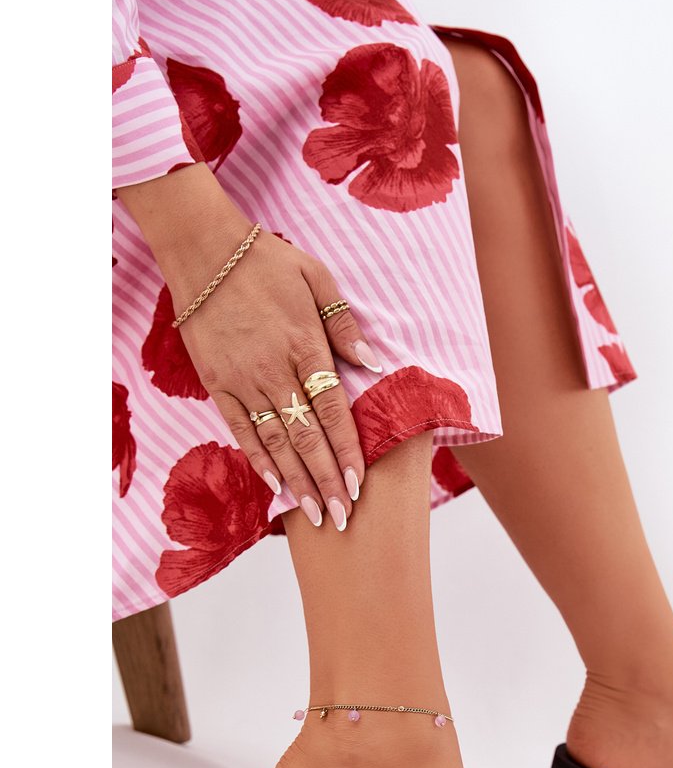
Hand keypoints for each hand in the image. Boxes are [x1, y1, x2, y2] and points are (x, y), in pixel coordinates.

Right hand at [118, 164, 381, 529]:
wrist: (203, 250)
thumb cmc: (266, 260)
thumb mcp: (317, 278)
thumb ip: (344, 325)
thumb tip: (373, 363)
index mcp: (306, 344)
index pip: (333, 410)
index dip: (348, 450)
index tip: (360, 484)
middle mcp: (275, 369)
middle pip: (307, 437)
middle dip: (327, 481)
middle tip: (344, 517)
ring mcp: (243, 380)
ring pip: (276, 442)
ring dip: (298, 482)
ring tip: (316, 514)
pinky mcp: (216, 383)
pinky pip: (240, 430)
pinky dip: (259, 460)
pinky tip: (275, 486)